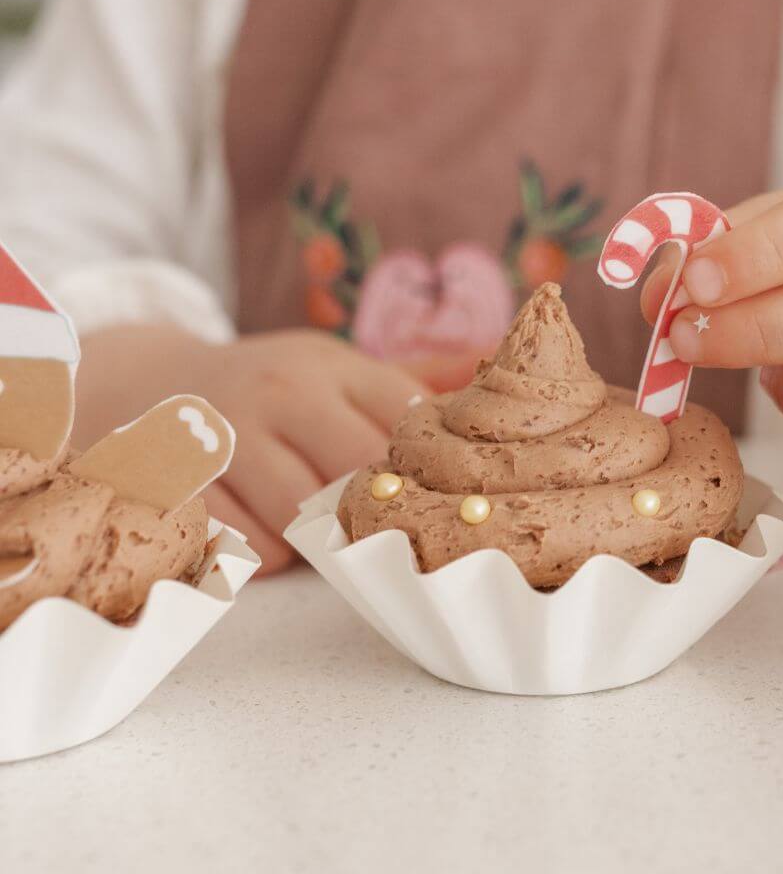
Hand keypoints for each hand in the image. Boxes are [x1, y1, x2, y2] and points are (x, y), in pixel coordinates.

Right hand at [75, 326, 427, 572]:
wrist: (153, 380)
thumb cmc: (273, 386)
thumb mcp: (337, 367)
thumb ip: (411, 380)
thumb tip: (492, 370)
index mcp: (332, 365)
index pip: (408, 414)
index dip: (429, 461)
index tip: (436, 489)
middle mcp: (283, 391)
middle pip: (359, 468)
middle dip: (374, 505)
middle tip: (380, 524)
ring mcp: (230, 432)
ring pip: (300, 511)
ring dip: (318, 537)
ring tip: (319, 528)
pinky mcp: (187, 478)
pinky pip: (247, 541)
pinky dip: (267, 553)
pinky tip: (270, 534)